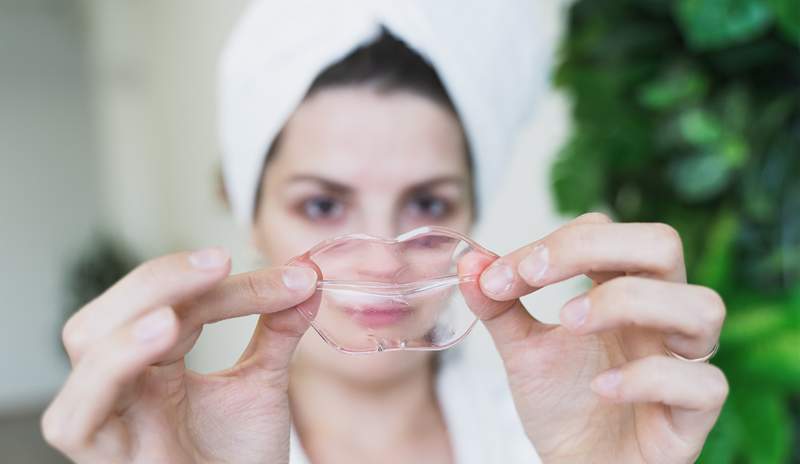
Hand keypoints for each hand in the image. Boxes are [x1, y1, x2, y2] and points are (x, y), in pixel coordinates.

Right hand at [42, 248, 317, 462]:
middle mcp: (124, 383)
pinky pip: (78, 414)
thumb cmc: (240, 459)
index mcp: (154, 362)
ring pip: (87, 347)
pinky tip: (159, 336)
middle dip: (162, 279)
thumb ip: (278, 330)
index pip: (175, 302)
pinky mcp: (105, 458)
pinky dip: (112, 367)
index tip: (292, 277)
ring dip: (133, 316)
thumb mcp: (262, 384)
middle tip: (220, 262)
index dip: (226, 284)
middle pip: (115, 310)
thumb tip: (309, 278)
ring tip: (180, 308)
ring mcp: (109, 419)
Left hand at [460, 213, 727, 462]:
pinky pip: (702, 383)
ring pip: (701, 306)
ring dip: (627, 301)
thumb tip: (468, 262)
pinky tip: (600, 387)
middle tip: (534, 277)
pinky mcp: (694, 413)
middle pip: (662, 244)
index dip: (553, 243)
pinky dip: (648, 377)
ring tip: (568, 323)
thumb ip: (498, 306)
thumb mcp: (522, 349)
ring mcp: (685, 361)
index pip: (605, 232)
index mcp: (622, 289)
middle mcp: (660, 315)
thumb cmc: (561, 403)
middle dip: (593, 248)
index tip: (499, 276)